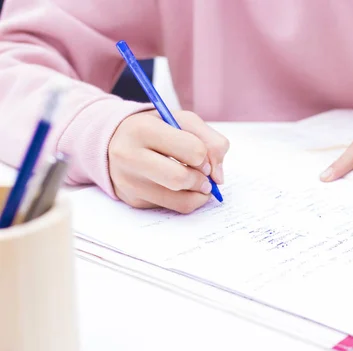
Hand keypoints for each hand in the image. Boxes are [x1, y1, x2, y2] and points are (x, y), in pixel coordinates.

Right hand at [108, 110, 229, 213]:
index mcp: (143, 129)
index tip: (202, 157)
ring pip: (180, 200)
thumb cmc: (156, 129)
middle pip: (181, 179)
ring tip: (198, 184)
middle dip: (202, 180)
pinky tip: (181, 188)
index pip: (192, 150)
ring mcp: (129, 182)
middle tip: (204, 176)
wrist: (114, 141)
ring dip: (199, 194)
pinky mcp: (133, 200)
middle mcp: (130, 156)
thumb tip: (218, 177)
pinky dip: (185, 200)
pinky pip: (172, 208)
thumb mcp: (182, 121)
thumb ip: (211, 141)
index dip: (205, 156)